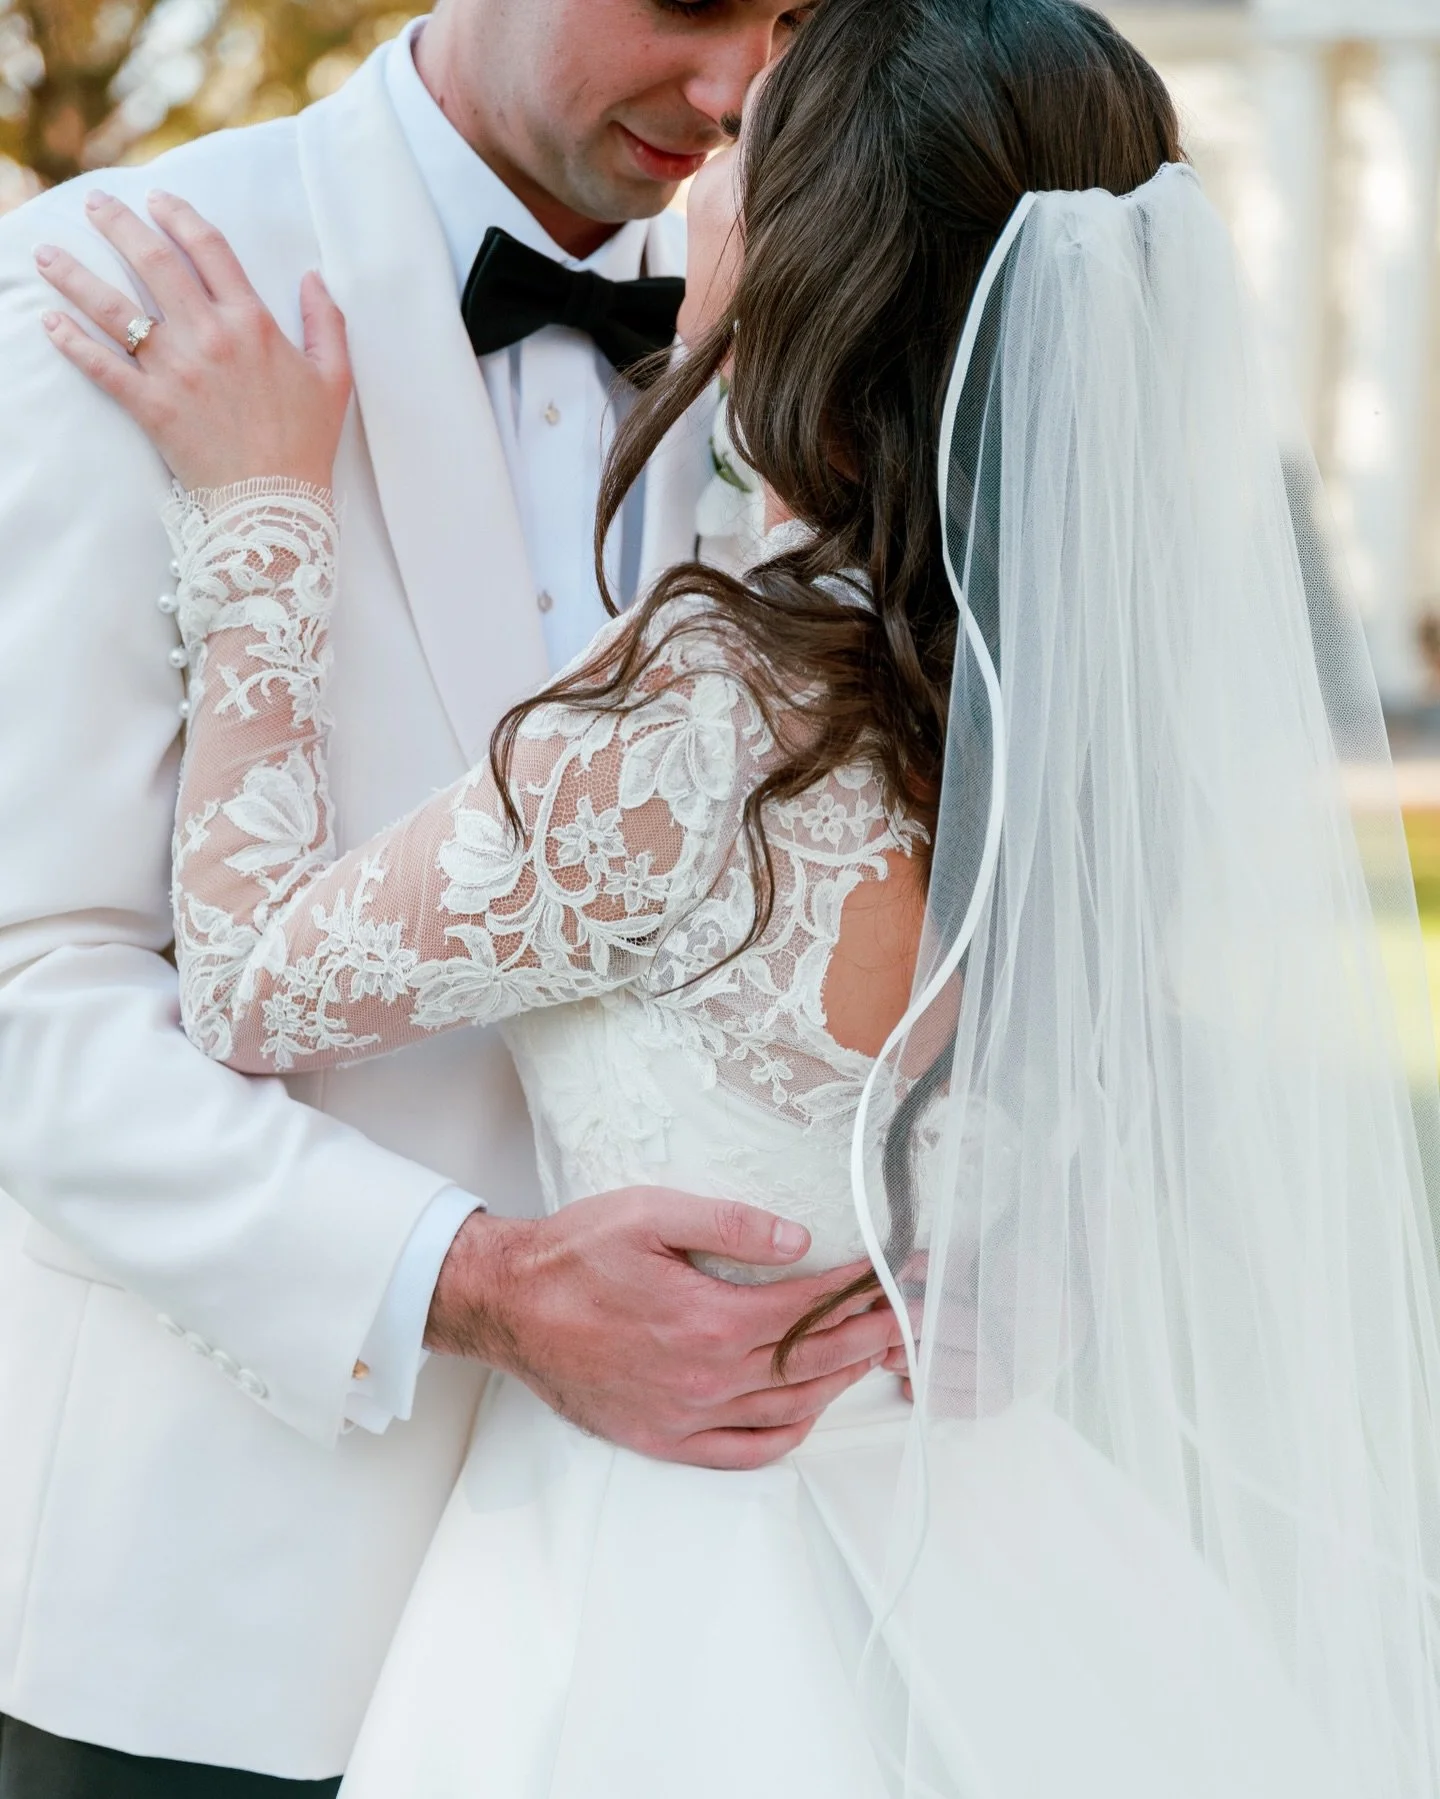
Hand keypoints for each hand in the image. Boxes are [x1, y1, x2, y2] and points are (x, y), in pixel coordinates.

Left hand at [35, 190, 349, 491]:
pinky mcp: (151, 406)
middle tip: (93, 203)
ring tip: (48, 253)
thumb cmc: (307, 443)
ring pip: (115, 308)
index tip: (157, 200)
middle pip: (153, 262)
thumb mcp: (334, 378)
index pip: (208, 249)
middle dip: (117, 225)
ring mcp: (176, 370)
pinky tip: (50, 323)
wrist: (276, 503)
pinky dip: (72, 343)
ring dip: (75, 275)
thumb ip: (325, 322)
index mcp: (252, 322)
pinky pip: (102, 367)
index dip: (179, 216)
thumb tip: (313, 279)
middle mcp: (209, 336)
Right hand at [427, 1188, 904, 1470]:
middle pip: (813, 1361)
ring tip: (876, 1353)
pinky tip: (810, 1410)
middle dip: (870, 1334)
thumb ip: (730, 1222)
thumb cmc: (574, 1254)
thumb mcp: (650, 1212)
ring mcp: (686, 1417)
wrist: (506, 1306)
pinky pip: (745, 1451)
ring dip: (841, 1380)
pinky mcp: (664, 1440)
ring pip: (789, 1407)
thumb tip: (799, 1239)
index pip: (810, 1308)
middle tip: (912, 1314)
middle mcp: (706, 1379)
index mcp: (709, 1320)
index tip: (895, 1273)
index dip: (859, 1289)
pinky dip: (789, 1432)